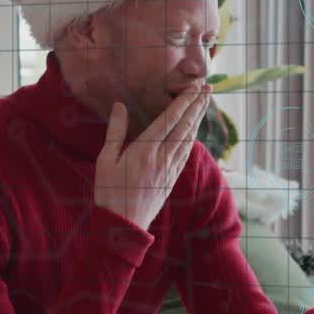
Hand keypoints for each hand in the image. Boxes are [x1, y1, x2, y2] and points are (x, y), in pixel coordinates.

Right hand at [94, 83, 212, 230]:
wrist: (124, 225)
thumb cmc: (110, 192)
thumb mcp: (105, 160)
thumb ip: (116, 132)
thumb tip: (119, 106)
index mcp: (145, 150)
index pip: (170, 119)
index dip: (184, 101)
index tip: (194, 87)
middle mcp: (162, 157)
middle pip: (185, 126)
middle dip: (197, 105)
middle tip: (208, 87)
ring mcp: (170, 169)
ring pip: (189, 138)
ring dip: (198, 118)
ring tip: (205, 102)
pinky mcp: (172, 178)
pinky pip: (186, 152)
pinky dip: (193, 136)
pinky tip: (195, 130)